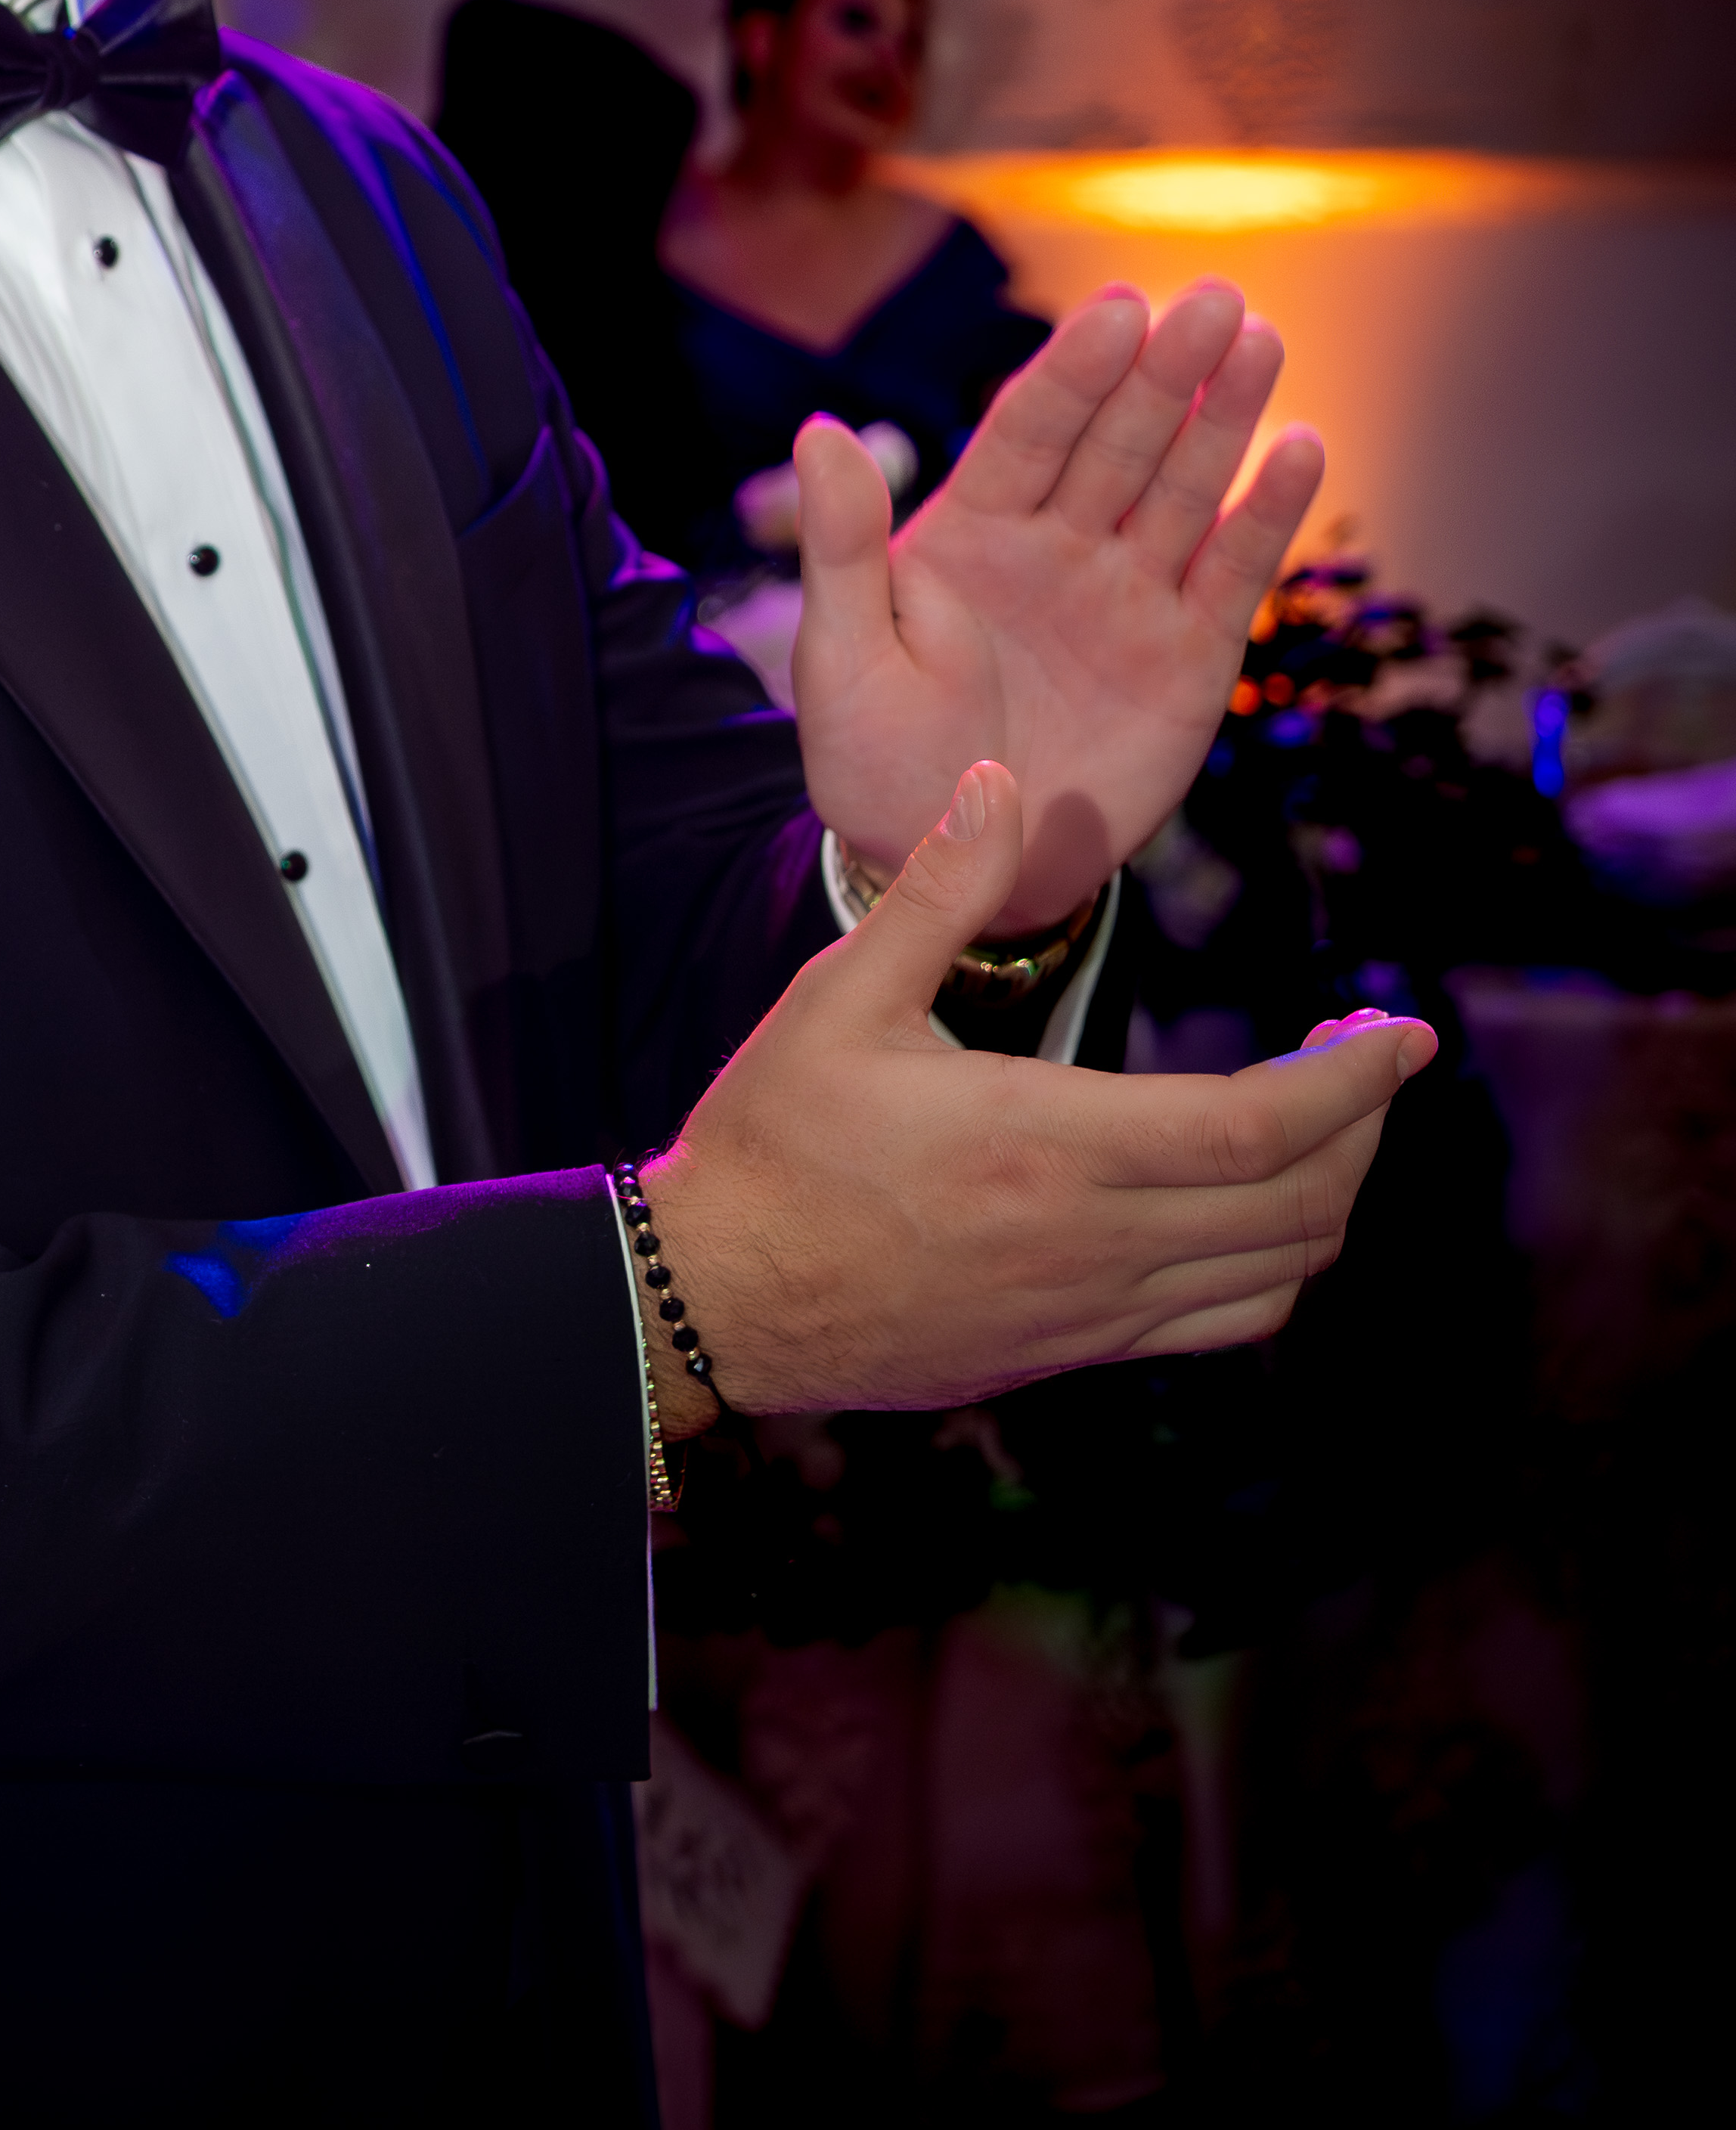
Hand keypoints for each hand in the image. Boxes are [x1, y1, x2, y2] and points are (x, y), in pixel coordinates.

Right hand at [637, 759, 1429, 1432]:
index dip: (1355, 1082)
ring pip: (1278, 1270)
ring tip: (1327, 1119)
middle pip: (1299, 1203)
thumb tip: (997, 781)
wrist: (720, 1297)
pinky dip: (1279, 1265)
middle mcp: (1092, 1242)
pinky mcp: (1073, 1348)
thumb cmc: (775, 1140)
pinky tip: (1256, 1207)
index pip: (1259, 1128)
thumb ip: (937, 894)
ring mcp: (1090, 1310)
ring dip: (1331, 1192)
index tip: (1408, 1031)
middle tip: (1368, 1052)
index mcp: (1048, 1146)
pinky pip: (1226, 1322)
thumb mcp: (840, 998)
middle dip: (1362, 1123)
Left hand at [792, 281, 1320, 929]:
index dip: (1076, 369)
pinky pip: (1231, 573)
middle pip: (1120, 439)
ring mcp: (1128, 594)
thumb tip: (819, 429)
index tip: (1119, 308)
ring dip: (1225, 416)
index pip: (1031, 428)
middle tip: (1214, 300)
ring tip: (1261, 340)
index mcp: (974, 530)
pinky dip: (1266, 514)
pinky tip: (1301, 449)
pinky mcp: (1187, 656)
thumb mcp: (841, 655)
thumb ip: (841, 545)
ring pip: (1184, 487)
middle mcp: (1060, 544)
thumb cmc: (878, 757)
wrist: (950, 864)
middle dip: (1166, 370)